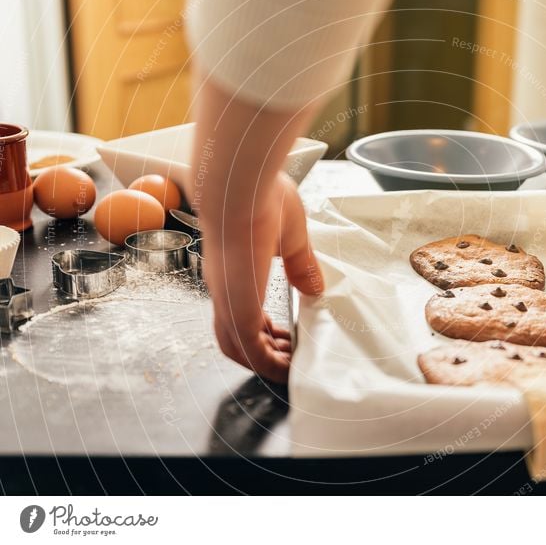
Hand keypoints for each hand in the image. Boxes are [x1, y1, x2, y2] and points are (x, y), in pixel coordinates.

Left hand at [202, 173, 323, 382]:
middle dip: (264, 352)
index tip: (286, 335)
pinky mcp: (236, 308)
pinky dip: (268, 365)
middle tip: (290, 356)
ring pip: (238, 349)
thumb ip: (301, 266)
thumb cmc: (261, 196)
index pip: (240, 312)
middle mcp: (224, 289)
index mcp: (234, 272)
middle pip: (234, 338)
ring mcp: (227, 299)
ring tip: (291, 367)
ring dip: (265, 363)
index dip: (263, 328)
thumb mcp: (291, 237)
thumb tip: (314, 288)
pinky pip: (250, 351)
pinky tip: (287, 367)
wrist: (241, 183)